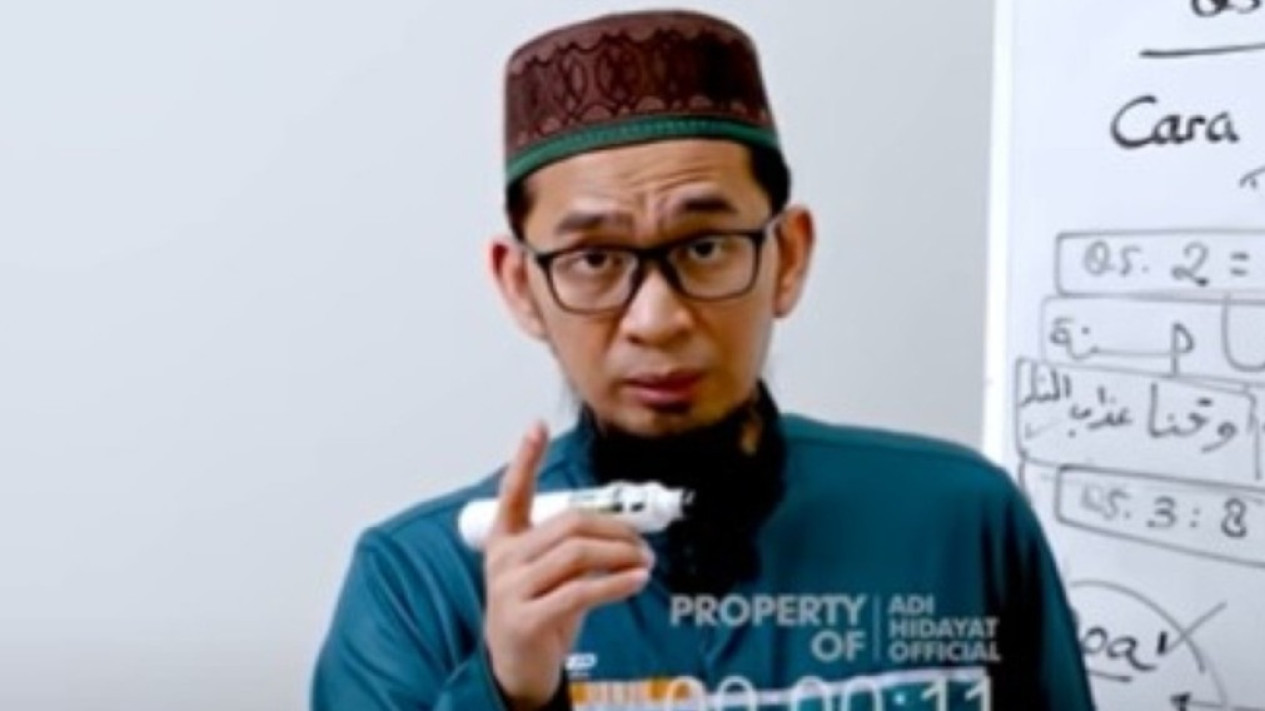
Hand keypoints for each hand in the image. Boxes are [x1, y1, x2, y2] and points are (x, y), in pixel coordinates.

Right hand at [483, 421, 653, 710]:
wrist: (514, 670)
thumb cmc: (538, 616)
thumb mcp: (548, 576)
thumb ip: (571, 550)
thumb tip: (622, 532)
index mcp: (504, 542)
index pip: (512, 493)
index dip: (525, 458)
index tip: (536, 426)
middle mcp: (503, 560)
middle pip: (569, 525)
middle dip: (615, 529)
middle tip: (643, 543)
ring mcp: (510, 589)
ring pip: (577, 554)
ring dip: (621, 555)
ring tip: (645, 563)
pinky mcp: (525, 619)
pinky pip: (581, 591)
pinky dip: (616, 584)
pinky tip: (637, 581)